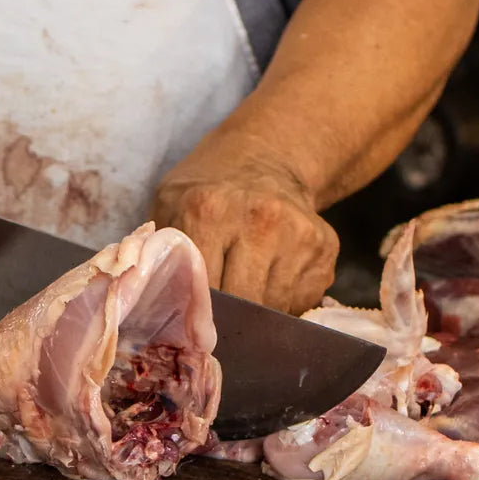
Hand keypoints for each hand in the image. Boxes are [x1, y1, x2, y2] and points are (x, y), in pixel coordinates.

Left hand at [152, 150, 338, 314]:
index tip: (192, 323)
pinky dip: (283, 303)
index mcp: (209, 210)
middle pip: (242, 304)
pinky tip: (270, 280)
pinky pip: (300, 301)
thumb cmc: (208, 191)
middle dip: (229, 318)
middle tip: (218, 319)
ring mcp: (299, 233)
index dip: (196, 314)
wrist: (266, 156)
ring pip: (274, 309)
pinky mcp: (325, 247)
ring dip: (257, 313)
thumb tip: (153, 303)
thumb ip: (158, 250)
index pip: (202, 290)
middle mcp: (260, 220)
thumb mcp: (168, 206)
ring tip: (244, 291)